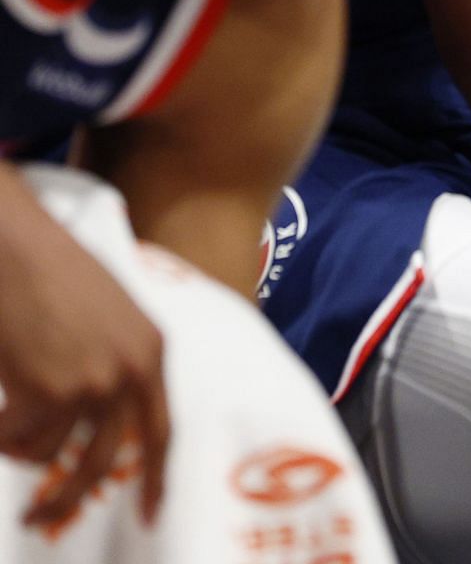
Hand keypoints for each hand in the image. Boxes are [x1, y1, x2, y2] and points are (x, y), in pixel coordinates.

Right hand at [0, 184, 168, 528]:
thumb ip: (118, 362)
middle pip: (106, 461)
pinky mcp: (47, 389)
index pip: (161, 431)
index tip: (150, 515)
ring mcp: (90, 383)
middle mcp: (130, 372)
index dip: (156, 478)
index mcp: (153, 351)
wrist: (16, 245)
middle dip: (71, 496)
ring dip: (20, 449)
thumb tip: (102, 421)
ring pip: (50, 453)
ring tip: (7, 424)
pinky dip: (0, 432)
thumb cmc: (55, 272)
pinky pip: (16, 438)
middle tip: (42, 519)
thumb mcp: (110, 315)